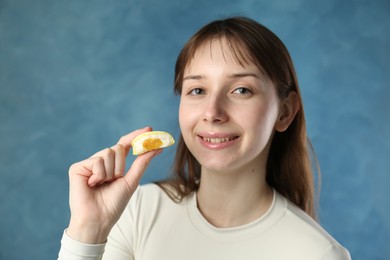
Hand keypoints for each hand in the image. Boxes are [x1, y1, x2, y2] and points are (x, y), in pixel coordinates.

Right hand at [66, 127, 160, 243]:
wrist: (99, 219)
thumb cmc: (114, 203)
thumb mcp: (131, 180)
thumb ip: (142, 162)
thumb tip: (157, 147)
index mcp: (113, 164)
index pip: (125, 144)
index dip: (136, 136)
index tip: (150, 129)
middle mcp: (101, 161)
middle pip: (118, 147)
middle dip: (121, 165)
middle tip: (115, 179)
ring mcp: (89, 163)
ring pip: (108, 152)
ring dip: (111, 172)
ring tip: (103, 184)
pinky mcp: (77, 167)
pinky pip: (97, 160)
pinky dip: (100, 174)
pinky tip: (92, 184)